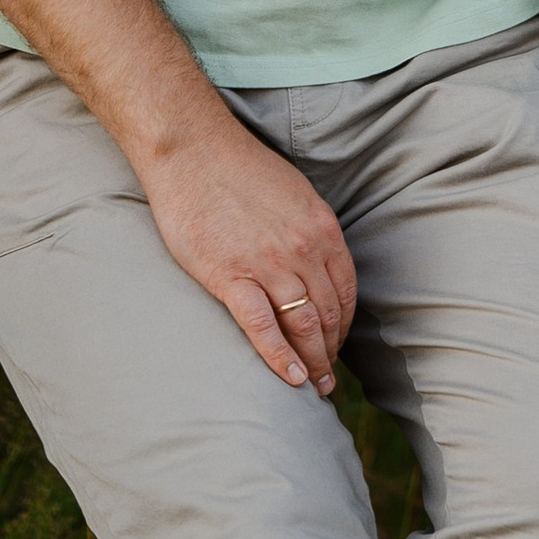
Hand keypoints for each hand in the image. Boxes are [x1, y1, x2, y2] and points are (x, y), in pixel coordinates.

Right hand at [142, 113, 356, 394]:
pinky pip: (262, 328)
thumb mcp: (293, 192)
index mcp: (321, 226)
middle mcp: (303, 248)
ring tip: (315, 387)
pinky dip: (280, 358)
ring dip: (313, 362)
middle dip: (331, 350)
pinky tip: (291, 379)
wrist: (192, 151)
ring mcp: (268, 264)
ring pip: (303, 325)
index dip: (344, 324)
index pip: (346, 289)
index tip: (337, 343)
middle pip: (328, 313)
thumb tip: (316, 264)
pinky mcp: (231, 276)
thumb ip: (309, 229)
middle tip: (329, 379)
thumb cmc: (238, 168)